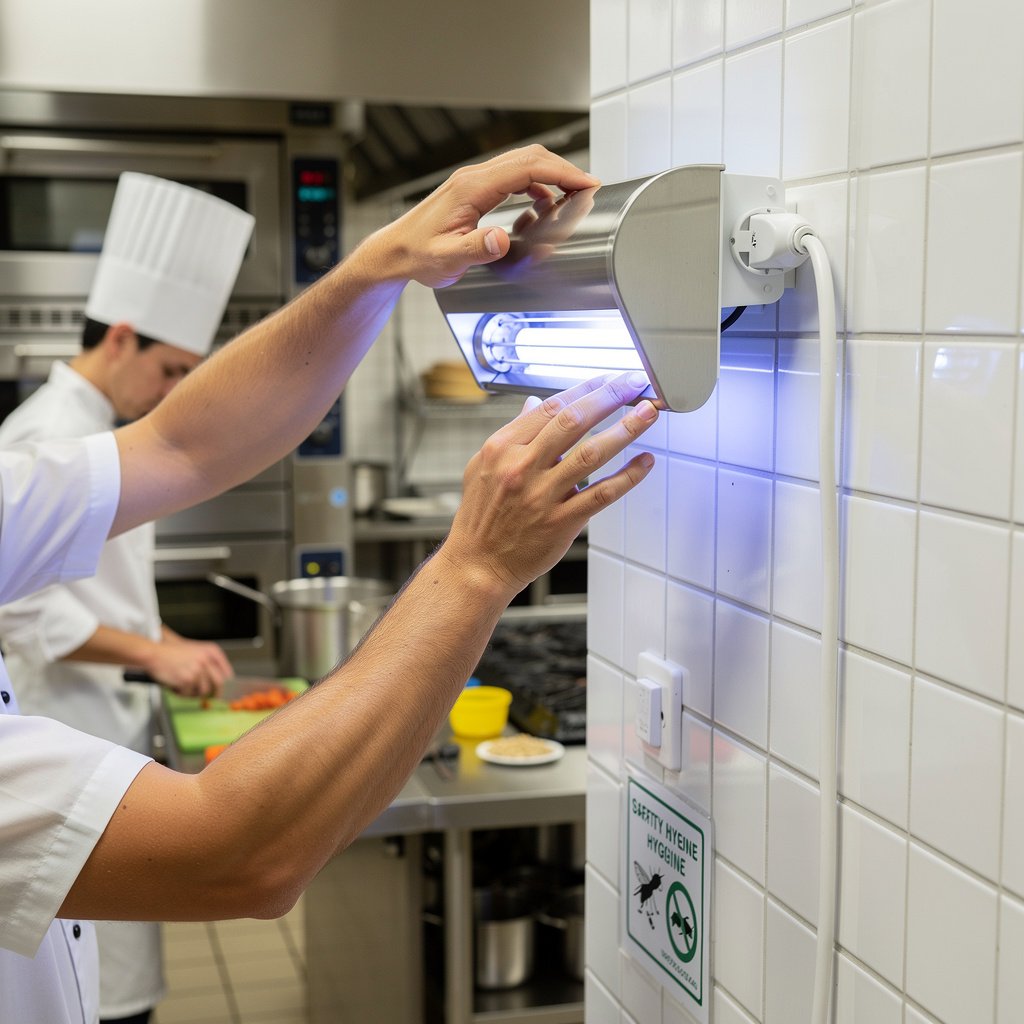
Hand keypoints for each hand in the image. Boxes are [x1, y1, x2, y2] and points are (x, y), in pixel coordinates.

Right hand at [146, 636, 231, 697]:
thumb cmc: (172, 654)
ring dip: (193, 692)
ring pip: (203, 691)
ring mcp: (198, 669)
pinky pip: (189, 694)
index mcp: (211, 651)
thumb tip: (219, 684)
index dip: (227, 684)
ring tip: (182, 685)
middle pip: (219, 683)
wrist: (154, 654)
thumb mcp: (195, 652)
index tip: (226, 691)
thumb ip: (208, 664)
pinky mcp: (187, 679)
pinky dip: (182, 693)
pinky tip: (175, 685)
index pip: (226, 671)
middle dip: (217, 693)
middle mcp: (207, 659)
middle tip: (214, 698)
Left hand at [377, 144, 599, 287]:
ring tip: (572, 195)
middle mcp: (474, 178)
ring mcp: (474, 182)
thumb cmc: (418, 255)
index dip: (561, 173)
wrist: (395, 252)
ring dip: (550, 175)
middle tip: (589, 188)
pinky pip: (511, 178)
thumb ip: (475, 249)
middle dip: (563, 169)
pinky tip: (543, 204)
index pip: (526, 169)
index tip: (586, 183)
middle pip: (529, 158)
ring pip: (521, 165)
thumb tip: (500, 239)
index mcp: (472, 188)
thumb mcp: (447, 259)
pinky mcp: (474, 191)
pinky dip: (534, 185)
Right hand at [438, 372, 657, 598]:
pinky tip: (644, 462)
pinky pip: (602, 494)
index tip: (607, 380)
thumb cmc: (481, 517)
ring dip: (626, 430)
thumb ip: (514, 435)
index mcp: (503, 448)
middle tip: (633, 384)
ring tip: (647, 414)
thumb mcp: (484, 466)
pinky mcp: (562, 522)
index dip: (584, 389)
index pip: (551, 408)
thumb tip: (535, 405)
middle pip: (574, 421)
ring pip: (592, 454)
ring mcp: (543, 495)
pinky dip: (627, 476)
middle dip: (609, 397)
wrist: (478, 564)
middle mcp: (523, 467)